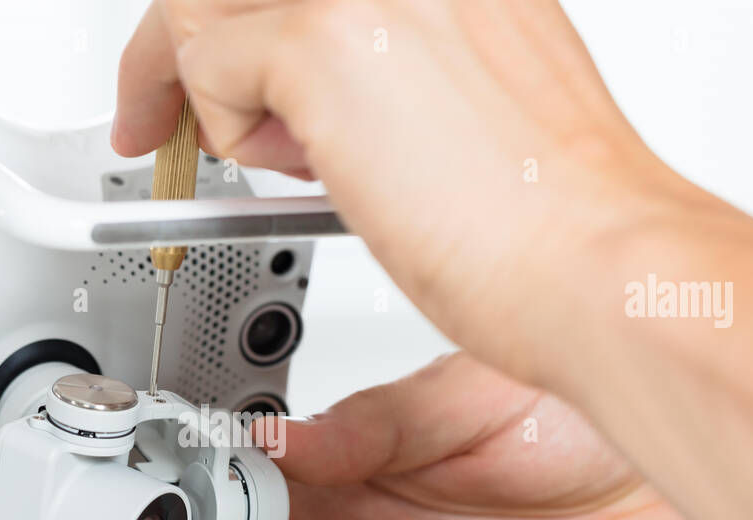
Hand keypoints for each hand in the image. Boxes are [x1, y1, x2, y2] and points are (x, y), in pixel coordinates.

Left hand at [113, 0, 727, 383]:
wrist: (598, 262)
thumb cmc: (548, 207)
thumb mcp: (462, 87)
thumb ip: (387, 55)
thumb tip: (305, 77)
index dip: (229, 18)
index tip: (203, 61)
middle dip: (181, 50)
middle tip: (154, 114)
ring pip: (203, 8)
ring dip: (214, 94)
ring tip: (285, 162)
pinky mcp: (323, 35)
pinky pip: (208, 69)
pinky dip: (231, 133)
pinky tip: (307, 173)